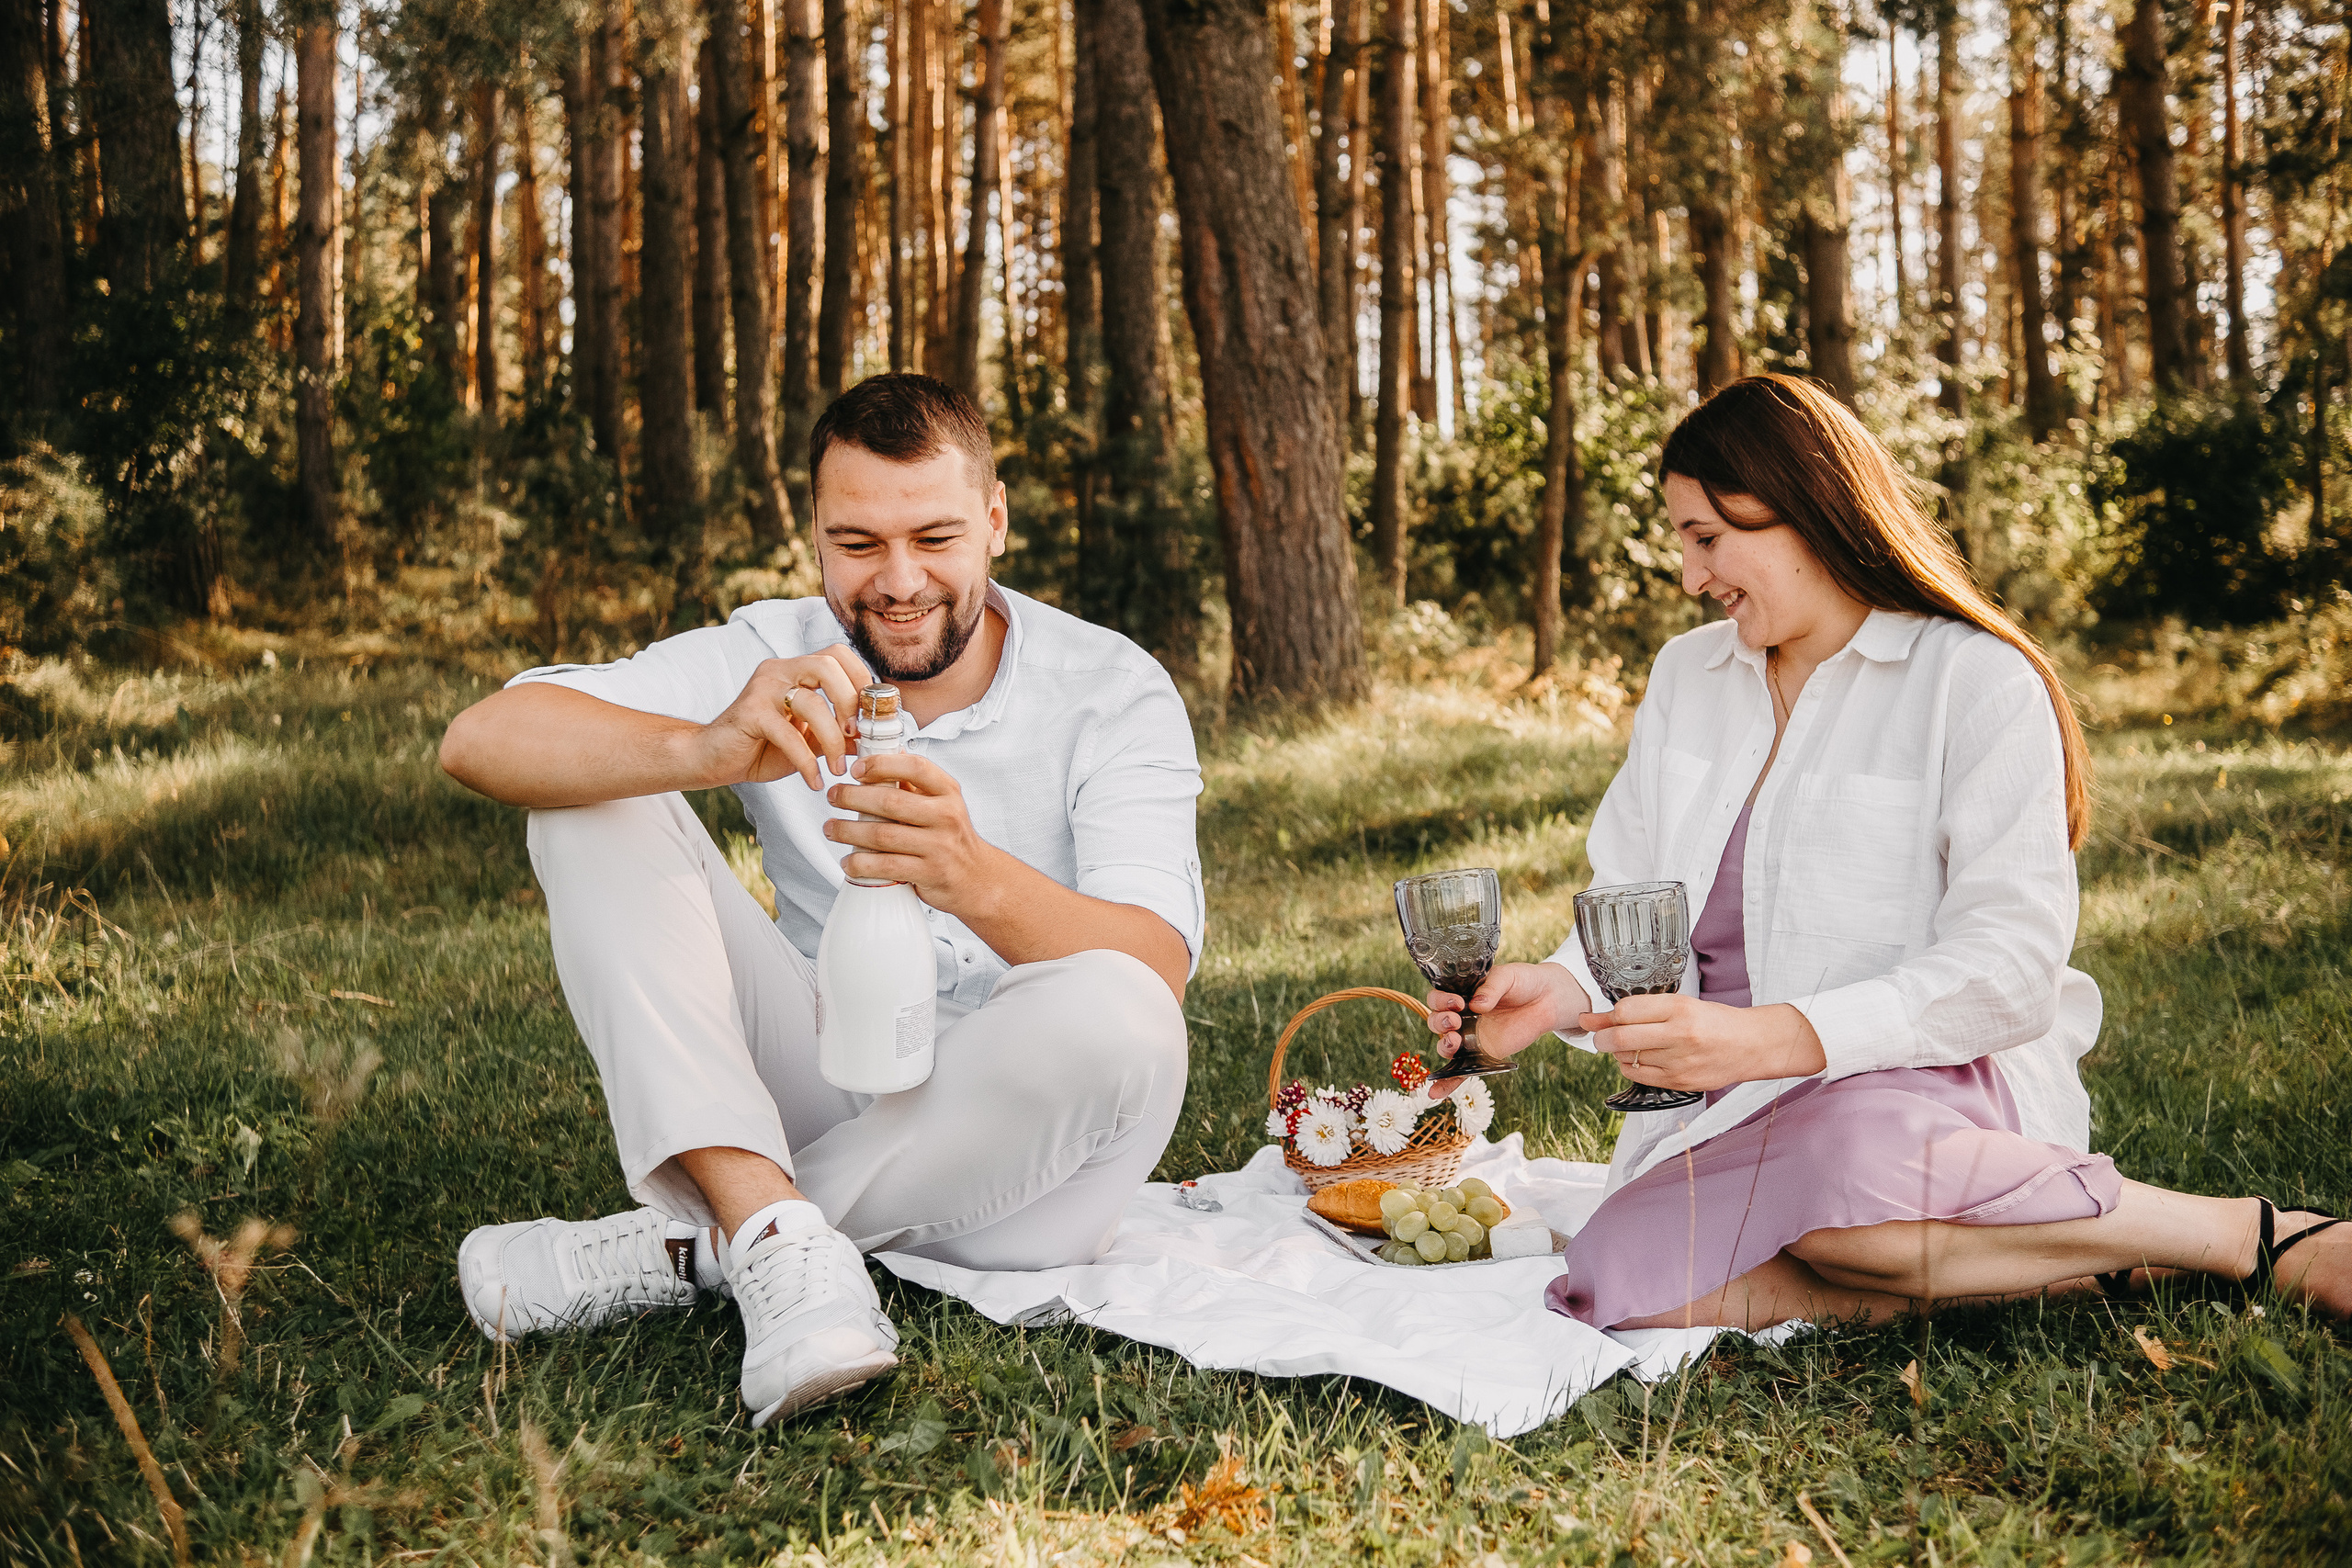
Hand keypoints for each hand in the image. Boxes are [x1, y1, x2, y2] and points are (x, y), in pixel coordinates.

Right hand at [689, 646, 874, 791]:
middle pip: (827, 665)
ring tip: (839, 768)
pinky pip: (788, 734)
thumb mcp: (811, 740)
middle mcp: (780, 670)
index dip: (862, 679)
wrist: (714, 758)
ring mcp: (762, 688)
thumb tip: (876, 740)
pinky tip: (815, 781)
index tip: (873, 715)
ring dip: (833, 740)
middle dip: (851, 701)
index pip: (838, 654)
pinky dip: (806, 762)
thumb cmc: (763, 746)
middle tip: (857, 735)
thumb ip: (841, 735)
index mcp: (797, 670)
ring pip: (811, 702)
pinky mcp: (749, 713)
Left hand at [823, 751, 1008, 918]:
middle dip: (853, 797)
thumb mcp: (942, 804)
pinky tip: (849, 862)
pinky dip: (860, 864)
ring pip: (882, 835)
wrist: (976, 878)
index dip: (880, 764)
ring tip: (831, 828)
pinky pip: (886, 866)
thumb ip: (915, 785)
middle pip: (890, 801)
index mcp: (947, 792)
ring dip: (848, 832)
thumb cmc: (951, 837)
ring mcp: (939, 846)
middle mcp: (946, 816)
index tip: (855, 769)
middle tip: (834, 796)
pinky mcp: (929, 873)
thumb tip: (878, 759)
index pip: (914, 767)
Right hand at [1423, 961, 1587, 1097]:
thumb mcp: (1507, 976)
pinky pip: (1461, 1071)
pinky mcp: (1482, 1055)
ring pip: (1446, 1046)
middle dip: (1440, 1022)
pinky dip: (1447, 1083)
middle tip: (1455, 1020)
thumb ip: (1491, 987)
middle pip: (1436, 1022)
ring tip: (1456, 1041)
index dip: (1441, 1001)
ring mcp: (1470, 1037)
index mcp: (1460, 994)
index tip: (1458, 1002)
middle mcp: (1460, 1016)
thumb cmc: (1523, 982)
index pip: (1437, 999)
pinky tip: (1435, 1093)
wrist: (1546, 999)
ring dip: (1444, 1046)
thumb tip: (1478, 1005)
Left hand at [1579, 994, 1827, 1094]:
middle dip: (1599, 1037)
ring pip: (1626, 1058)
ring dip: (1616, 1053)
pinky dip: (1628, 1067)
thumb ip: (1642, 1008)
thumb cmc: (1714, 1020)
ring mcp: (1679, 1062)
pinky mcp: (1680, 1082)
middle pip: (1620, 1037)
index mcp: (1679, 1008)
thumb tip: (1598, 1017)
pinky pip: (1638, 1076)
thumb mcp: (1681, 1004)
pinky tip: (1636, 1059)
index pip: (1626, 1010)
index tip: (1597, 1017)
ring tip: (1625, 1045)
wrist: (1750, 1045)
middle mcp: (1679, 1034)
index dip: (1605, 1015)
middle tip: (1598, 1036)